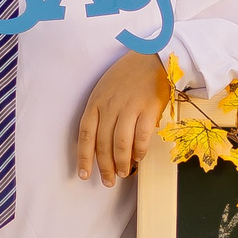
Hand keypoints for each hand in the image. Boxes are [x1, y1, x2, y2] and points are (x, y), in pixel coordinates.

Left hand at [77, 50, 173, 184]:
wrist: (152, 57)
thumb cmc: (129, 75)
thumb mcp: (106, 90)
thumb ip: (102, 113)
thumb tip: (103, 142)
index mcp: (96, 102)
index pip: (86, 134)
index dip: (84, 157)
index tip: (84, 174)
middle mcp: (110, 106)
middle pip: (103, 143)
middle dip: (105, 166)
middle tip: (108, 181)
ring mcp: (129, 107)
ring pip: (121, 143)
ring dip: (122, 162)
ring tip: (124, 173)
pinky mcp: (148, 108)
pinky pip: (142, 136)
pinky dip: (140, 150)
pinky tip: (139, 158)